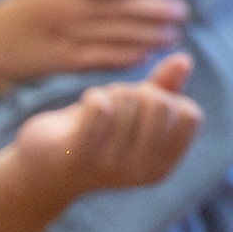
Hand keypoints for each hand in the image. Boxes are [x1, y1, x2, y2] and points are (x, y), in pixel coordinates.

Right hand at [0, 0, 187, 83]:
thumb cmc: (27, 15)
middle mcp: (62, 7)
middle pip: (113, 6)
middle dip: (150, 8)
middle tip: (180, 10)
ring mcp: (61, 35)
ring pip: (111, 33)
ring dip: (146, 34)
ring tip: (173, 35)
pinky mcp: (61, 62)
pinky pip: (97, 58)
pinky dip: (122, 57)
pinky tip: (144, 56)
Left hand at [12, 53, 200, 193]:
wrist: (42, 167)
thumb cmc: (93, 135)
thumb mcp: (133, 115)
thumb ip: (163, 91)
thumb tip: (184, 60)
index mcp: (163, 165)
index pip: (190, 115)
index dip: (166, 98)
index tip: (141, 107)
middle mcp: (143, 171)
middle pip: (161, 104)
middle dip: (136, 92)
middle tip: (114, 104)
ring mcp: (113, 167)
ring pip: (128, 100)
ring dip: (109, 94)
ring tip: (94, 111)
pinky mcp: (81, 156)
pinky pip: (101, 108)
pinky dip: (93, 97)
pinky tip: (83, 108)